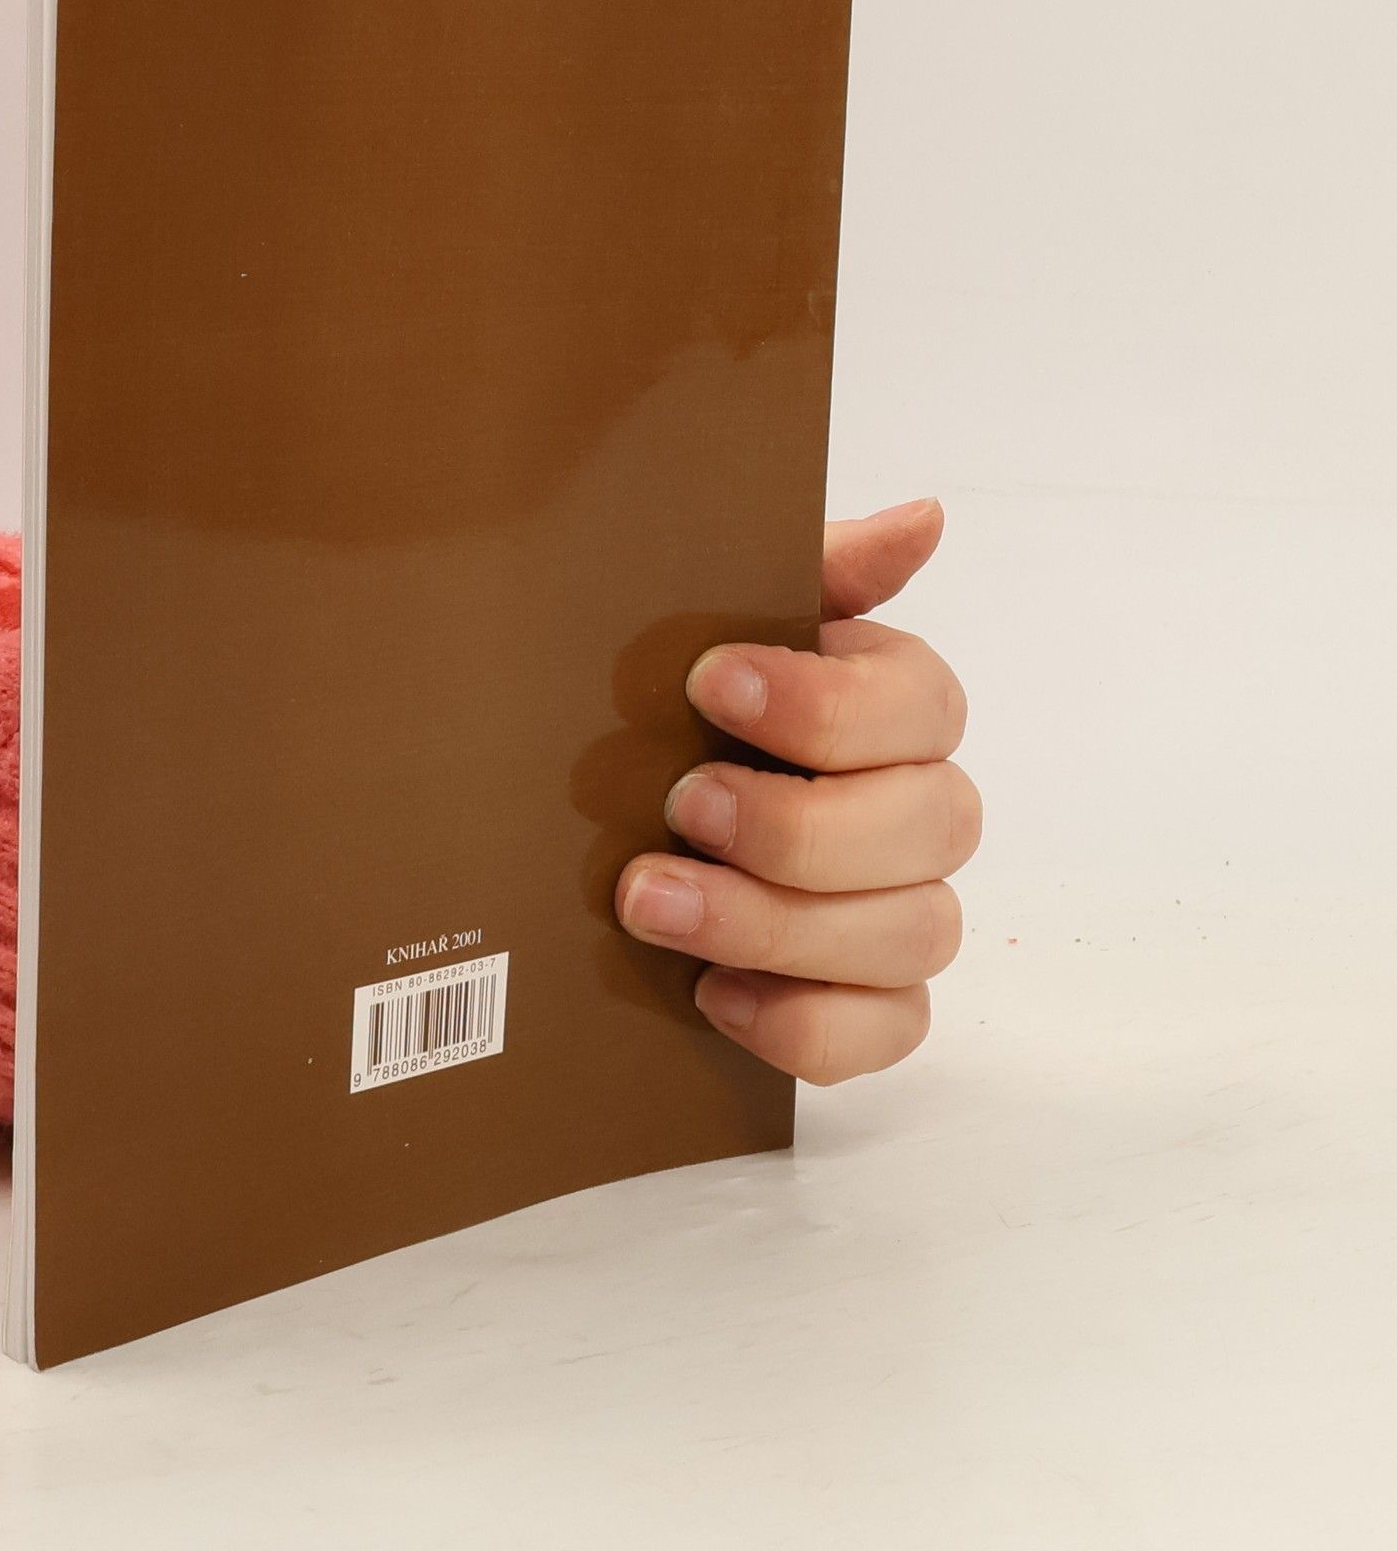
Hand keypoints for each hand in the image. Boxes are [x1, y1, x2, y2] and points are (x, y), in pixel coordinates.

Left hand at [613, 497, 977, 1084]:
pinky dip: (801, 1022)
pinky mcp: (874, 1005)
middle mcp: (919, 813)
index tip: (711, 686)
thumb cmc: (683, 718)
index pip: (922, 706)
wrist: (621, 826)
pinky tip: (711, 992)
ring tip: (650, 900)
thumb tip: (923, 517)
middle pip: (930, 827)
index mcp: (894, 710)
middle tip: (682, 806)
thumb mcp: (723, 624)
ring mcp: (904, 915)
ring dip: (772, 923)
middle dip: (796, 825)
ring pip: (909, 935)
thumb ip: (816, 573)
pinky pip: (885, 1033)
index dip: (825, 704)